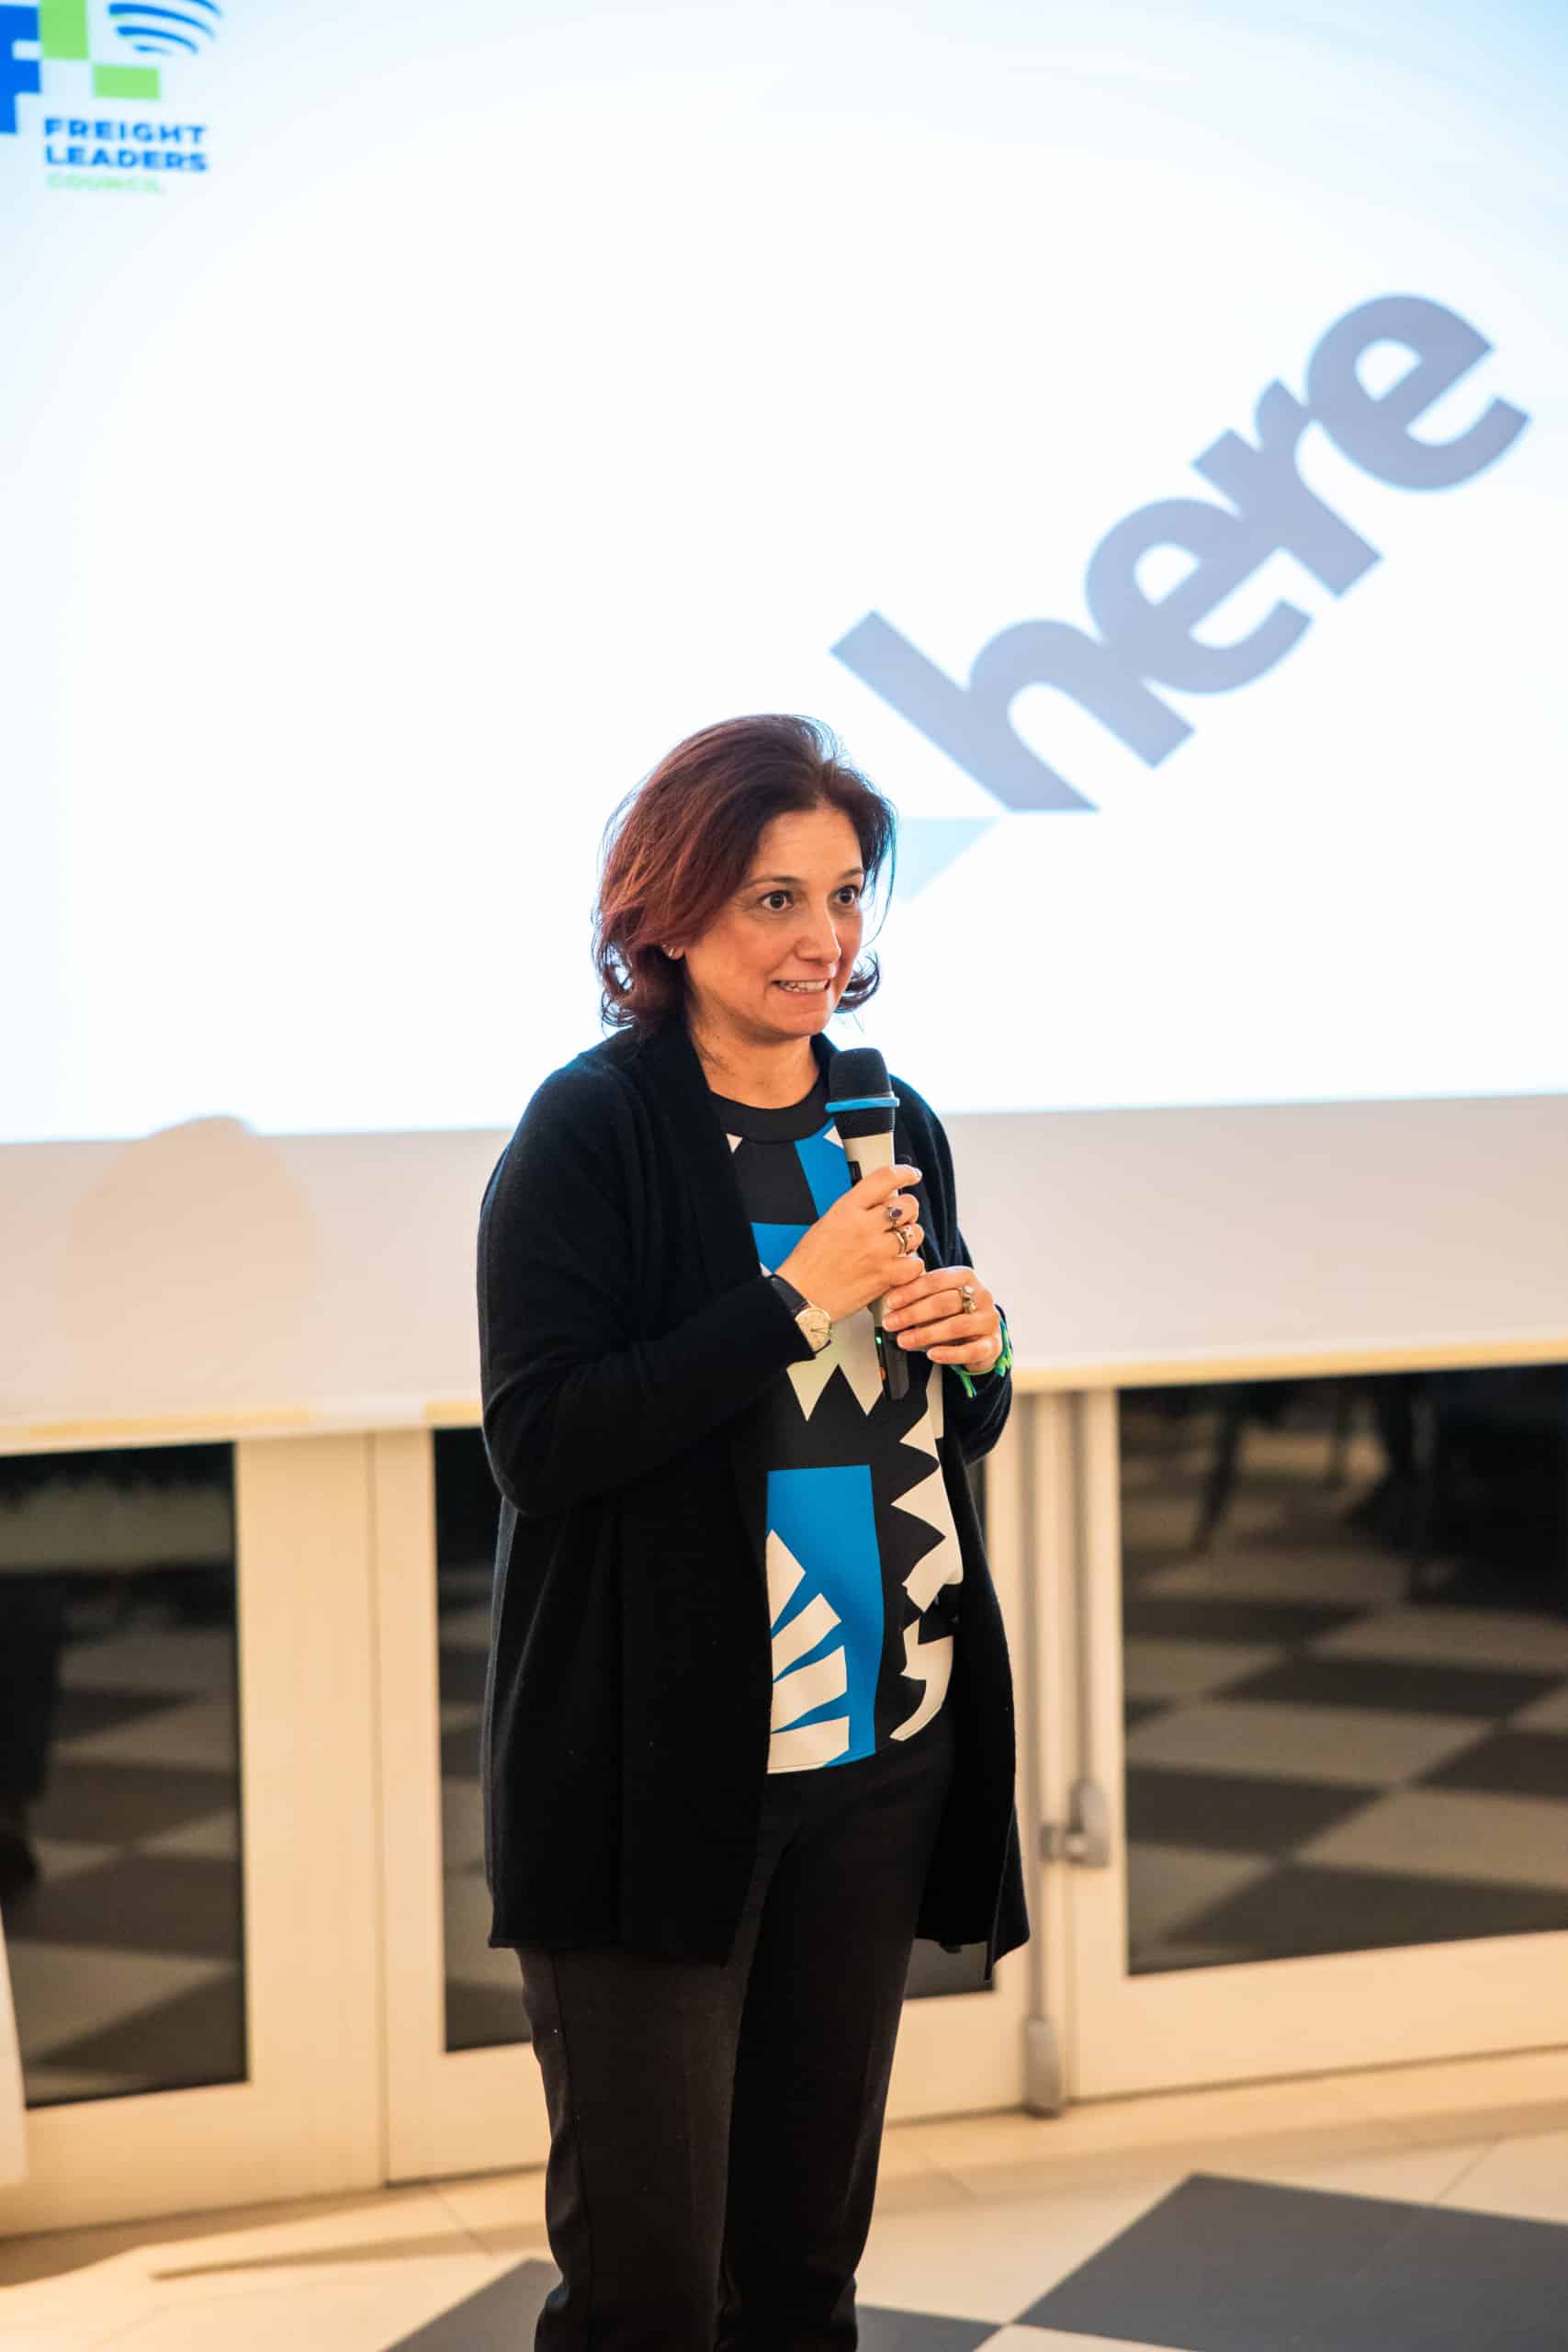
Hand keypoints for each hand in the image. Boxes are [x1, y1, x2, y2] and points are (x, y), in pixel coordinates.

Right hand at [774, 1163, 925, 1323]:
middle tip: (901, 1219)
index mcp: (847, 1209)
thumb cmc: (809, 1264)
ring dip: (910, 1238)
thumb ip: (855, 1210)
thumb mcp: (827, 1222)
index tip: (911, 1175)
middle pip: (907, 1205)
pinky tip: (899, 1266)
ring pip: (915, 1233)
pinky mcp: (885, 1275)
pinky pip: (915, 1263)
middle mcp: (865, 1227)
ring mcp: (877, 1251)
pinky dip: (910, 1265)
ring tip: (897, 1246)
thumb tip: (880, 1202)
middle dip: (909, 1210)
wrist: (802, 1295)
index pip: (885, 1179)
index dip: (904, 1173)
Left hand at [880, 1264, 1001, 1371]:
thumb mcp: (939, 1297)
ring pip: (956, 1326)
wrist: (983, 1335)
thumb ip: (919, 1293)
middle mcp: (981, 1295)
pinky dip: (949, 1354)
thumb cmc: (955, 1313)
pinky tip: (932, 1354)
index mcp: (965, 1276)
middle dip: (913, 1313)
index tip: (891, 1302)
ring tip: (904, 1341)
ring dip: (926, 1334)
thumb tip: (888, 1298)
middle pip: (945, 1302)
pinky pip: (971, 1350)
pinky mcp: (993, 1344)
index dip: (912, 1290)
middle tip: (891, 1323)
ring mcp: (989, 1319)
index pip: (937, 1279)